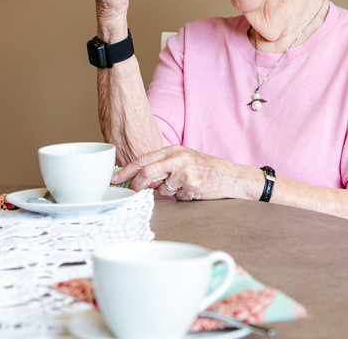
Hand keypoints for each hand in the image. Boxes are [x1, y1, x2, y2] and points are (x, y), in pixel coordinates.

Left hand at [112, 145, 257, 200]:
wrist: (232, 177)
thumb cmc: (207, 170)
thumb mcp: (184, 161)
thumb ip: (164, 168)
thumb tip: (142, 181)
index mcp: (173, 150)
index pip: (143, 159)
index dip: (126, 170)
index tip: (115, 179)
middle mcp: (178, 157)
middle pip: (146, 172)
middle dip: (137, 185)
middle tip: (135, 193)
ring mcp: (185, 170)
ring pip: (160, 188)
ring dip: (165, 193)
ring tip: (180, 189)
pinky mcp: (191, 183)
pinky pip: (175, 196)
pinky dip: (180, 197)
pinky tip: (193, 191)